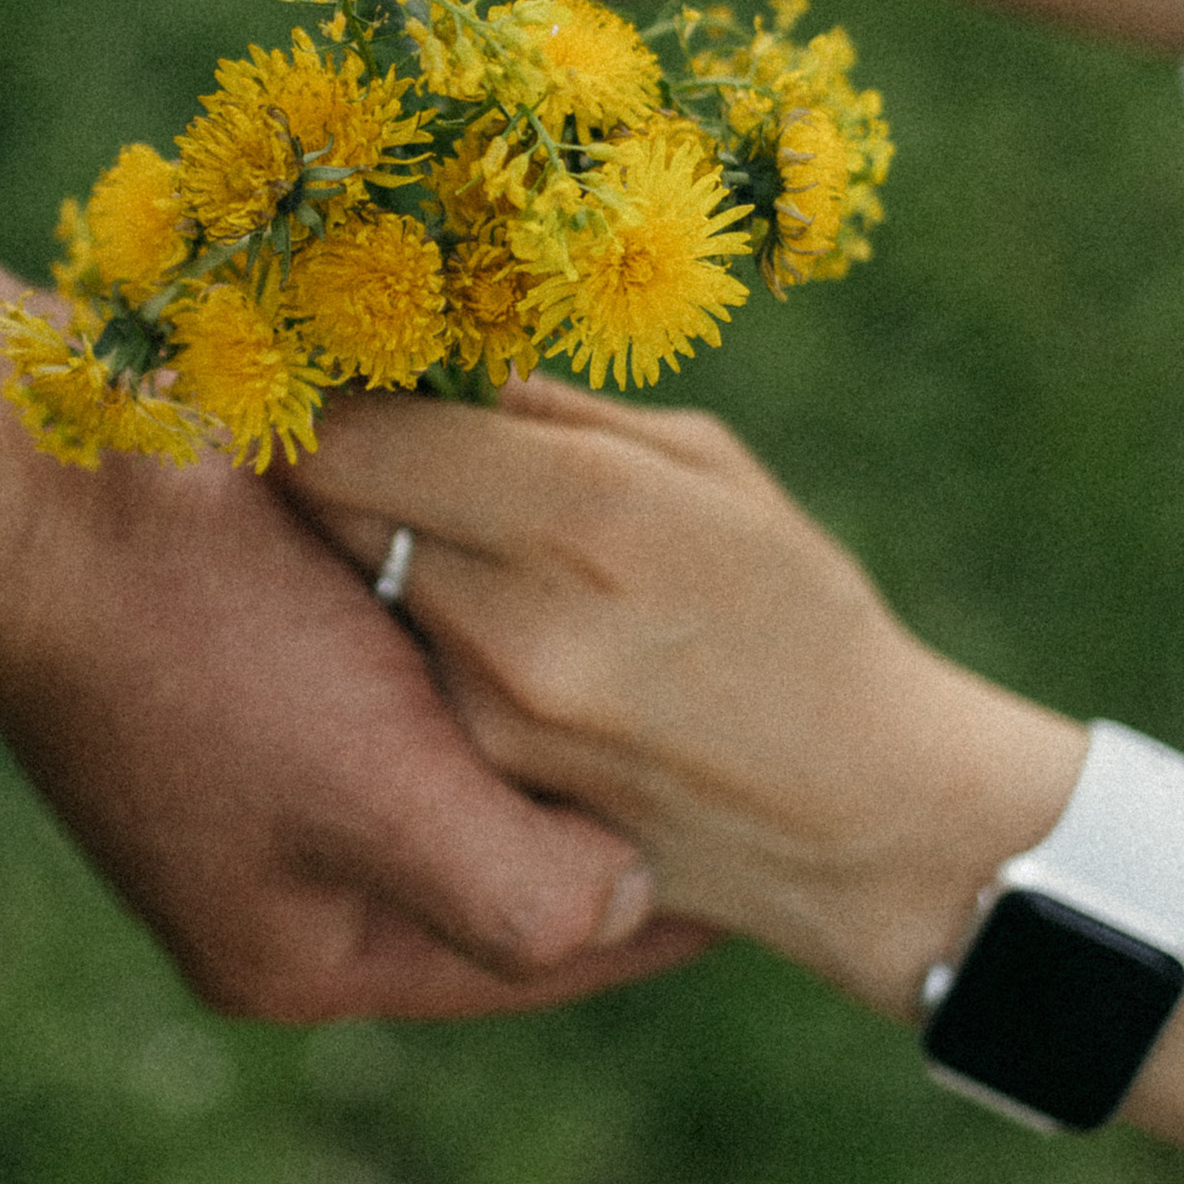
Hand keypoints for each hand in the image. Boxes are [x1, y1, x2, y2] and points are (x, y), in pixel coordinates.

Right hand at [0, 409, 699, 1020]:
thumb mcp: (384, 788)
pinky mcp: (216, 672)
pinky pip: (379, 684)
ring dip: (518, 719)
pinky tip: (522, 591)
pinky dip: (448, 645)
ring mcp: (229, 780)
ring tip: (650, 686)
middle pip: (477, 867)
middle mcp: (259, 883)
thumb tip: (629, 902)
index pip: (521, 953)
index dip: (648, 910)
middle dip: (580, 814)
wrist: (18, 478)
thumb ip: (520, 884)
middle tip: (717, 778)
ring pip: (433, 766)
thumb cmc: (201, 639)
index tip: (754, 864)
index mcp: (294, 953)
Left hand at [289, 379, 1082, 1013]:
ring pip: (362, 595)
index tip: (320, 378)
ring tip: (443, 540)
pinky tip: (485, 634)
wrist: (862, 814)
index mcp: (590, 506)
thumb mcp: (710, 470)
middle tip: (351, 442)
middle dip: (336, 471)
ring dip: (376, 557)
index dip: (321, 400)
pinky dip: (420, 643)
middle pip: (333, 515)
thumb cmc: (795, 614)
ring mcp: (491, 713)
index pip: (359, 436)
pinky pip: (408, 677)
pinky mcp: (483, 785)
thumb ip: (563, 416)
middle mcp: (521, 613)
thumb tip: (450, 370)